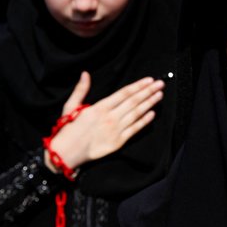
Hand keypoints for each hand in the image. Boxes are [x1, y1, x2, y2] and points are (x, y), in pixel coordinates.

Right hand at [44, 71, 163, 172]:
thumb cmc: (68, 129)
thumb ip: (81, 89)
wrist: (65, 153)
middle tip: (161, 84)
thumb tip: (85, 74)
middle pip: (134, 101)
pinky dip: (144, 121)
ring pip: (137, 114)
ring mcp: (115, 130)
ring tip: (159, 95)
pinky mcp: (118, 142)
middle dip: (149, 92)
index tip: (149, 80)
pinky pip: (134, 129)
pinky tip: (152, 114)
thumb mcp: (70, 106)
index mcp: (100, 107)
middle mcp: (110, 117)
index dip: (138, 86)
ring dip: (150, 103)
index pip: (124, 93)